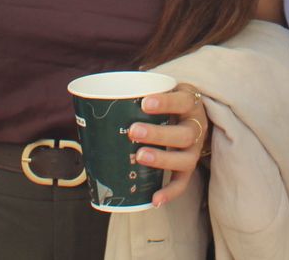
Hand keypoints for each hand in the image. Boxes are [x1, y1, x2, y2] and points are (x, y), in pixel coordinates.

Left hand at [131, 83, 209, 206]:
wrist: (189, 113)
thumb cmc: (168, 102)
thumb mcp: (162, 90)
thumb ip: (137, 93)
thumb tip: (92, 99)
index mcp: (190, 104)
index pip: (184, 101)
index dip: (166, 103)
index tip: (144, 102)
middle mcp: (196, 128)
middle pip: (185, 134)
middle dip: (158, 134)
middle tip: (133, 131)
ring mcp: (194, 150)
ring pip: (185, 159)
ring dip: (162, 160)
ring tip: (140, 157)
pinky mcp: (188, 168)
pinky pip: (182, 183)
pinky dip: (170, 192)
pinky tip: (154, 199)